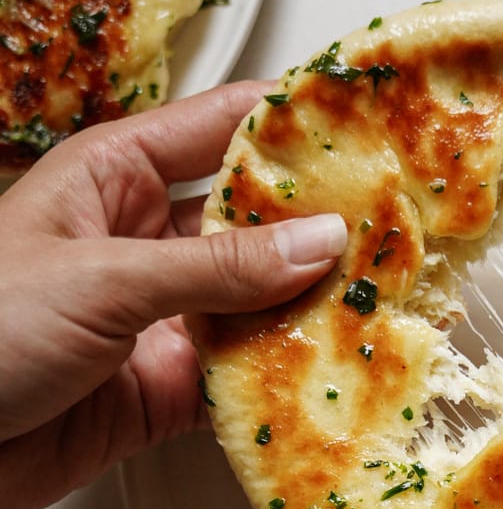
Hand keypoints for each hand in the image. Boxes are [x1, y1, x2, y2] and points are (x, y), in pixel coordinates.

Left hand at [0, 84, 345, 508]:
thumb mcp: (100, 279)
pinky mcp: (167, 388)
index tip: (366, 119)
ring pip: (258, 302)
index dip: (291, 120)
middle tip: (396, 224)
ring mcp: (161, 318)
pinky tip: (331, 373)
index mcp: (115, 179)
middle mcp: (145, 243)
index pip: (220, 128)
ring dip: (311, 306)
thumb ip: (215, 267)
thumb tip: (318, 241)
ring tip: (384, 299)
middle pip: (253, 221)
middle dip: (320, 224)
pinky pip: (242, 376)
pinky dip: (284, 379)